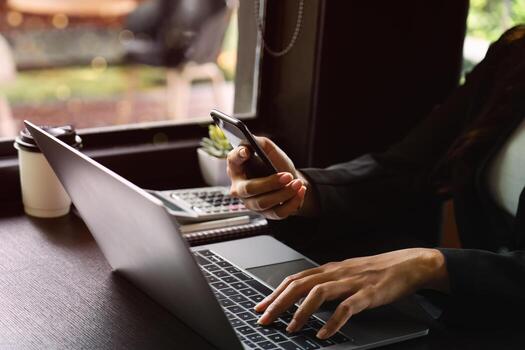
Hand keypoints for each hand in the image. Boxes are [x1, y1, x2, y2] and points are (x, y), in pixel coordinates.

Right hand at [227, 136, 310, 219]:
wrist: (292, 181)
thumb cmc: (276, 164)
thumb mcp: (269, 150)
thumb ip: (260, 143)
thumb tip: (250, 140)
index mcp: (238, 168)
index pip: (233, 160)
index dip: (238, 156)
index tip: (247, 151)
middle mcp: (240, 188)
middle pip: (249, 188)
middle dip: (270, 183)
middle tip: (287, 176)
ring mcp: (251, 203)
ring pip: (264, 202)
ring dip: (284, 193)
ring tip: (297, 183)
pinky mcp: (266, 214)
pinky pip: (278, 213)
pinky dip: (292, 202)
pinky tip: (300, 191)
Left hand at [255, 248, 448, 338]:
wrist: (408, 264)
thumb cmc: (376, 271)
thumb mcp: (346, 274)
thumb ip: (327, 283)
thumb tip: (304, 297)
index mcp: (329, 269)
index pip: (295, 279)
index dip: (275, 293)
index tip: (260, 307)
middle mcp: (336, 273)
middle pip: (300, 285)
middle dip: (279, 302)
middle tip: (264, 319)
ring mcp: (352, 282)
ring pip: (319, 293)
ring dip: (301, 311)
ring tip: (291, 328)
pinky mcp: (368, 293)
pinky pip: (347, 308)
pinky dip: (333, 322)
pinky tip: (324, 334)